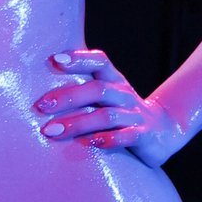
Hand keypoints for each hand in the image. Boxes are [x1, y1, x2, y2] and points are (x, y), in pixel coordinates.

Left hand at [33, 47, 183, 168]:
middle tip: (41, 106)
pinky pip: (126, 137)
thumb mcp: (105, 96)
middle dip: (67, 96)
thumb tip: (37, 93)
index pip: (100, 61)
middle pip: (97, 89)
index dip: (79, 58)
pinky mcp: (144, 136)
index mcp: (114, 80)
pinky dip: (107, 140)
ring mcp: (135, 115)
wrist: (164, 131)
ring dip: (77, 123)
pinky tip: (89, 143)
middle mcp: (124, 94)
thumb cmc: (121, 112)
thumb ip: (80, 91)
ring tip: (52, 131)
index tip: (55, 59)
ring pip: (106, 116)